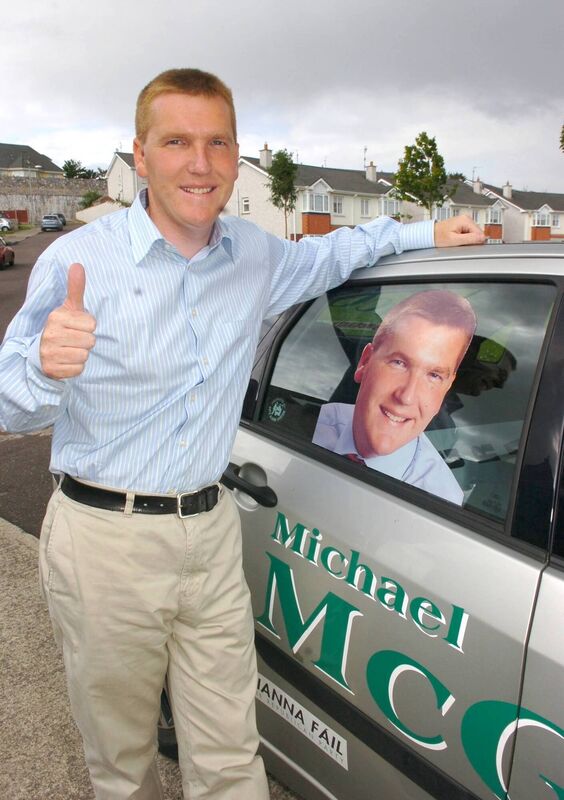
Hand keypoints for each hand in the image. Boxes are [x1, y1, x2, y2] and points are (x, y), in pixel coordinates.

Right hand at [40, 263, 96, 379]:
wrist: (43, 352)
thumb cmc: (63, 327)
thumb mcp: (70, 308)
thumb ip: (75, 288)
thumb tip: (77, 265)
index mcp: (56, 317)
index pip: (92, 324)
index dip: (88, 327)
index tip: (77, 327)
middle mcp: (51, 334)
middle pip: (90, 341)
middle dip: (86, 341)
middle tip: (74, 339)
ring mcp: (50, 353)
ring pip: (85, 355)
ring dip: (81, 354)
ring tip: (70, 349)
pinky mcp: (52, 369)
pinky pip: (79, 369)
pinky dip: (76, 367)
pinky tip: (67, 360)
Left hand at [434, 215, 486, 247]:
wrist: (430, 234)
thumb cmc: (438, 237)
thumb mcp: (455, 240)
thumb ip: (470, 239)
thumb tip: (482, 238)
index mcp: (465, 220)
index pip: (480, 233)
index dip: (475, 241)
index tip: (468, 245)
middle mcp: (466, 218)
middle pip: (477, 233)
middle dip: (471, 240)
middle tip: (460, 243)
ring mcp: (464, 221)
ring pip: (473, 234)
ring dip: (468, 239)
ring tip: (457, 240)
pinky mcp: (462, 225)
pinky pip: (469, 233)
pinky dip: (465, 237)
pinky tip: (457, 238)